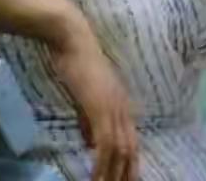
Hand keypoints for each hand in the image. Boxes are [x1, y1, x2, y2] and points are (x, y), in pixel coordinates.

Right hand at [48, 24, 138, 180]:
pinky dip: (102, 163)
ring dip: (113, 174)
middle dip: (127, 173)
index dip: (131, 164)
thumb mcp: (86, 97)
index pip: (132, 141)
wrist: (73, 39)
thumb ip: (90, 120)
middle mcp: (123, 107)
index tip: (127, 180)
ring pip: (120, 150)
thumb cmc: (77, 63)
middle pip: (131, 149)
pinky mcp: (100, 107)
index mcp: (122, 104)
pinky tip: (97, 176)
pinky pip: (105, 142)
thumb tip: (90, 143)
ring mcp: (113, 107)